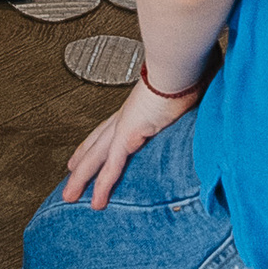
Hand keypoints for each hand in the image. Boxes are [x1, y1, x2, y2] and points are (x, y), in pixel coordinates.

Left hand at [60, 76, 198, 208]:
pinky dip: (103, 185)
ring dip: (81, 178)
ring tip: (69, 196)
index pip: (110, 127)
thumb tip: (198, 106)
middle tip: (69, 175)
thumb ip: (187, 107)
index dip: (96, 140)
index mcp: (137, 106)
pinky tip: (96, 201)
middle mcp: (126, 115)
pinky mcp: (128, 135)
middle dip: (82, 160)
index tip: (85, 150)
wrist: (180, 67)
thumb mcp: (185, 95)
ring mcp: (124, 125)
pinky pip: (112, 167)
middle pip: (96, 143)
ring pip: (96, 158)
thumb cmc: (187, 74)